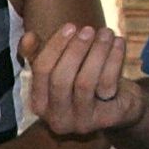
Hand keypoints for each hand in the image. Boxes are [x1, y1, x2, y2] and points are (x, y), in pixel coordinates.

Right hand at [21, 23, 145, 135]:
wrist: (120, 105)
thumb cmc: (84, 82)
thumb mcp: (61, 68)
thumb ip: (40, 54)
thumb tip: (28, 37)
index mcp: (40, 104)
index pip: (41, 72)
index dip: (55, 46)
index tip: (70, 26)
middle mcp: (57, 118)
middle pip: (60, 80)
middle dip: (75, 50)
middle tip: (88, 29)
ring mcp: (82, 121)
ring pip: (85, 82)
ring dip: (97, 52)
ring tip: (106, 32)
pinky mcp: (105, 119)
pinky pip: (107, 84)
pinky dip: (114, 59)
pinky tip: (119, 43)